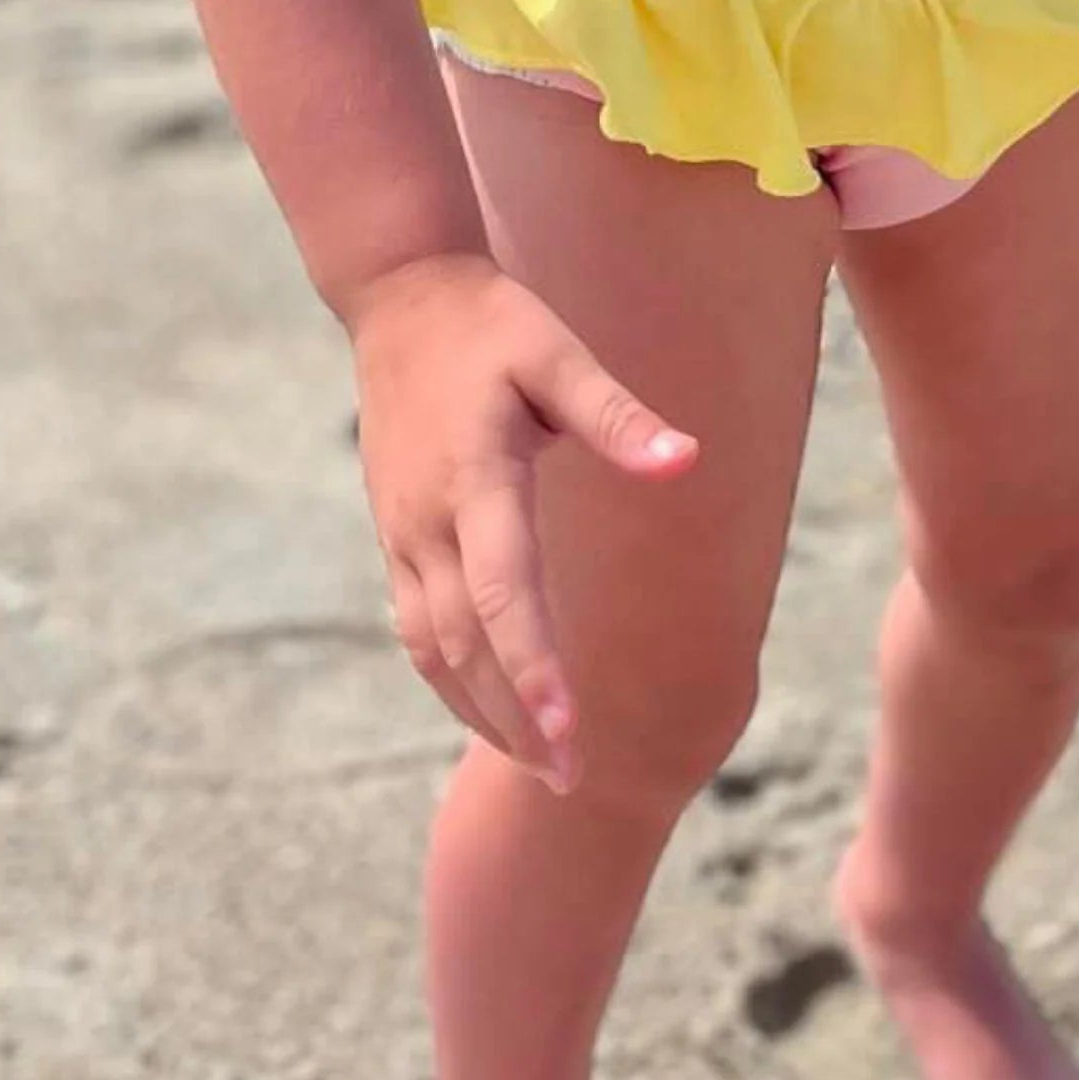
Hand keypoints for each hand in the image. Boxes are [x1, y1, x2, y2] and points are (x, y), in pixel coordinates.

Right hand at [347, 252, 697, 787]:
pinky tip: (482, 707)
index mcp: (475, 481)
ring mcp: (403, 533)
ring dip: (479, 711)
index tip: (570, 731)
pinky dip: (449, 676)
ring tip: (535, 766)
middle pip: (467, 644)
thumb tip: (685, 461)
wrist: (398, 296)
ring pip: (434, 649)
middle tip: (572, 783)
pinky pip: (415, 626)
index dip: (535, 668)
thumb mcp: (557, 352)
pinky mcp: (394, 534)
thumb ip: (617, 415)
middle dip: (516, 718)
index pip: (503, 595)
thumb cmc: (492, 322)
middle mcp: (429, 521)